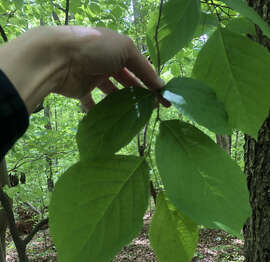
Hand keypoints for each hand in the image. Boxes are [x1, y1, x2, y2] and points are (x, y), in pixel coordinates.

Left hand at [0, 26, 168, 113]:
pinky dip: (98, 111)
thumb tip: (159, 86)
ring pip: (111, 92)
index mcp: (117, 49)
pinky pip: (91, 102)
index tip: (164, 100)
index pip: (140, 67)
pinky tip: (109, 120)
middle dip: (140, 94)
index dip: (153, 83)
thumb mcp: (126, 49)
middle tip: (152, 110)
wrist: (59, 58)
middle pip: (127, 80)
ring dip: (122, 103)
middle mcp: (106, 61)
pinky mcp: (81, 90)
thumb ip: (143, 68)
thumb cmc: (95, 49)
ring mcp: (93, 76)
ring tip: (134, 116)